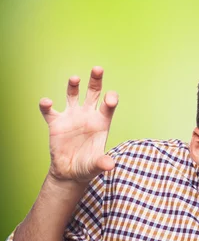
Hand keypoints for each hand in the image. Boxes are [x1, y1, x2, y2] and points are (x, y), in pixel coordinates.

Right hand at [39, 67, 117, 184]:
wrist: (70, 171)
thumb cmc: (87, 167)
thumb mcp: (96, 166)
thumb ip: (102, 163)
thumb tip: (110, 164)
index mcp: (101, 124)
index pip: (108, 107)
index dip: (110, 100)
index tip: (110, 98)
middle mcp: (87, 116)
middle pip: (93, 93)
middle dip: (96, 81)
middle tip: (98, 69)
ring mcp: (72, 116)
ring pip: (73, 95)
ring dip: (73, 86)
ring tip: (75, 79)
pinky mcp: (56, 122)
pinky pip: (50, 111)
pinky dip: (46, 105)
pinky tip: (47, 102)